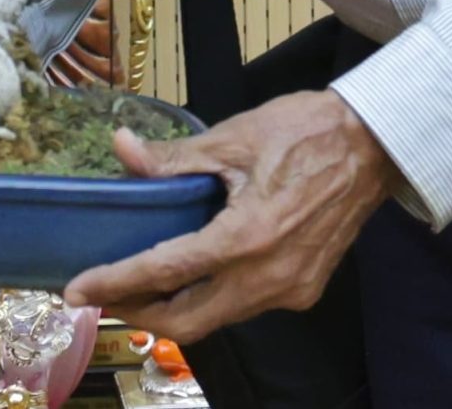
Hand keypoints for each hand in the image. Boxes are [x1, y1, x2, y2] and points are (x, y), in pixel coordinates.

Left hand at [61, 91, 393, 342]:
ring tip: (140, 282)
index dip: (114, 283)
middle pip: (188, 320)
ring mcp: (290, 289)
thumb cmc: (306, 132)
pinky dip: (212, 296)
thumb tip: (122, 148)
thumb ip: (173, 158)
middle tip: (102, 293)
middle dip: (138, 312)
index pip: (165, 271)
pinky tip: (194, 272)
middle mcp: (269, 276)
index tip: (76, 291)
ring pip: (218, 318)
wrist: (375, 145)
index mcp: (247, 237)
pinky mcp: (303, 290)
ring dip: (176, 306)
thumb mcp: (232, 137)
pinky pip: (246, 305)